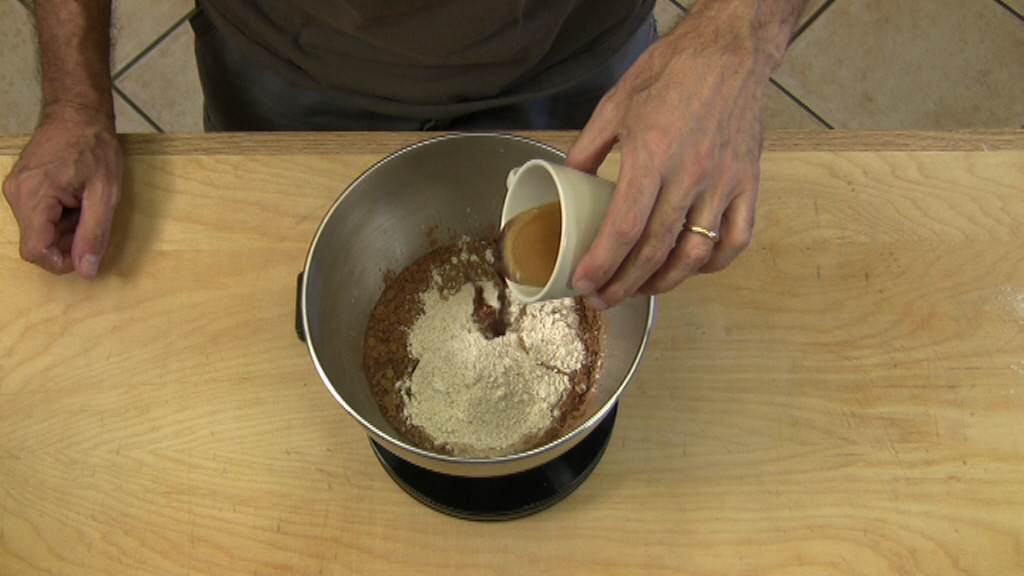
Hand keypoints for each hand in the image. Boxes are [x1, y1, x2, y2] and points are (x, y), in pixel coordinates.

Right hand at [3, 105, 122, 277]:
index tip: (86, 252)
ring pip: (39, 231)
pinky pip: (38, 217)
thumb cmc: (94, 147)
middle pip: (38, 243)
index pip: (36, 251)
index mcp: (35, 196)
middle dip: (68, 242)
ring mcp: (16, 190)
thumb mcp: (105, 194)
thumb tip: (86, 269)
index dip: (62, 262)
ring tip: (86, 205)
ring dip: (66, 229)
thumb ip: (94, 234)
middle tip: (92, 219)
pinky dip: (60, 217)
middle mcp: (17, 194)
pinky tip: (76, 199)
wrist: (78, 114)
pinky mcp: (22, 187)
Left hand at [566, 0, 792, 309]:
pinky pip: (735, 240)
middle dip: (624, 284)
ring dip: (664, 282)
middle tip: (604, 297)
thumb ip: (587, 150)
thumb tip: (569, 181)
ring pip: (694, 255)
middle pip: (654, 251)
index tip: (585, 283)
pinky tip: (691, 268)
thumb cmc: (672, 72)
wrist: (728, 50)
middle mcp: (689, 176)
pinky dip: (713, 263)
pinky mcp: (747, 184)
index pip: (623, 228)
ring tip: (641, 290)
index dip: (602, 264)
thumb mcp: (614, 106)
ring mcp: (722, 183)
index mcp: (651, 156)